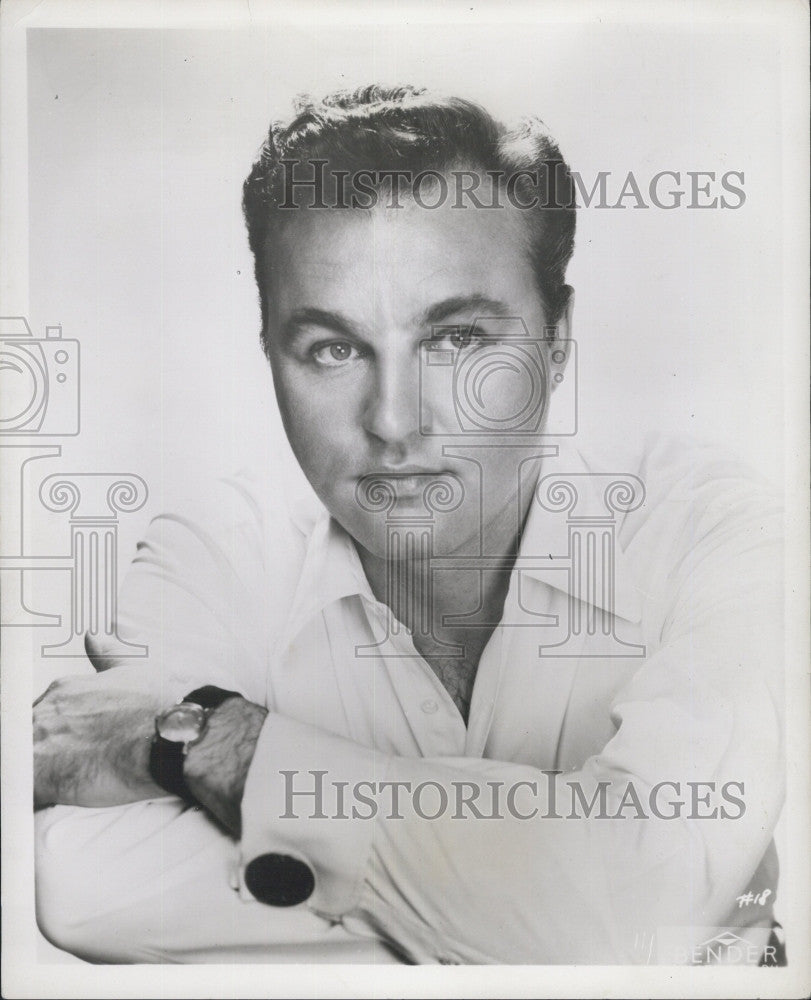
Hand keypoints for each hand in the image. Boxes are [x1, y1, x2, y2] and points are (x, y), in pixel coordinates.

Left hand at [34, 668, 168, 809]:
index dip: (53, 736)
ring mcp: (40, 743)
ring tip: (69, 785)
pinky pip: (24, 793)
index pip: (40, 717)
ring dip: (37, 775)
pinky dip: (36, 799)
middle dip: (43, 754)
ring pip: (21, 764)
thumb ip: (107, 656)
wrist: (173, 733)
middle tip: (75, 768)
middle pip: (26, 739)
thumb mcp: (132, 670)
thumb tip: (92, 638)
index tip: (69, 747)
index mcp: (64, 691)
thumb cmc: (160, 705)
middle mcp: (47, 713)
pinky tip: (58, 801)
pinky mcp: (43, 776)